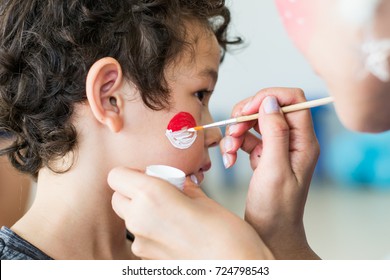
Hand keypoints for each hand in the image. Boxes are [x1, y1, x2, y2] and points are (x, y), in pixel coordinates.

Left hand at [108, 167, 273, 259]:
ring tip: (171, 214)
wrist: (238, 269)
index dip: (130, 173)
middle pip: (118, 198)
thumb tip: (174, 182)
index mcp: (151, 196)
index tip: (149, 175)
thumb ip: (181, 187)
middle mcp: (139, 220)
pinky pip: (140, 238)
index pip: (116, 176)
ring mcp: (141, 244)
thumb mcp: (204, 199)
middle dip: (133, 192)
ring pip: (128, 219)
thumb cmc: (227, 234)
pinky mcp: (147, 261)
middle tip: (160, 192)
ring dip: (142, 212)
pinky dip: (151, 231)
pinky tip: (175, 233)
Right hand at [220, 88, 319, 258]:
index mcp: (304, 141)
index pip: (293, 100)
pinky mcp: (264, 154)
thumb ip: (275, 133)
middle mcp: (293, 140)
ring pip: (255, 122)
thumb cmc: (276, 208)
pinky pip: (247, 138)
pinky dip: (234, 144)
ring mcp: (278, 147)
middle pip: (270, 107)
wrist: (270, 231)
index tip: (246, 110)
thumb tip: (270, 102)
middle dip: (246, 115)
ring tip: (228, 150)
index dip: (268, 98)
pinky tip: (228, 159)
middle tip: (232, 129)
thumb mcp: (274, 169)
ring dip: (237, 131)